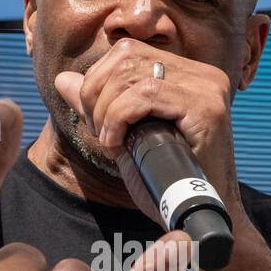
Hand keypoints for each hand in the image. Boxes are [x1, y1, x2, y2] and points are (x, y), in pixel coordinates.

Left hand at [54, 38, 249, 230]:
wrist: (199, 218)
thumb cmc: (166, 183)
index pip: (128, 52)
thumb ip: (97, 107)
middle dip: (97, 96)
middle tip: (102, 135)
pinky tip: (118, 145)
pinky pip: (147, 94)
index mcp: (186, 75)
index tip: (99, 124)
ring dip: (107, 111)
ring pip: (133, 73)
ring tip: (112, 143)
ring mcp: (208, 88)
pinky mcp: (207, 108)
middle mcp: (202, 74)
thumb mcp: (125, 139)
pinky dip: (119, 118)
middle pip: (127, 56)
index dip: (98, 82)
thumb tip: (62, 79)